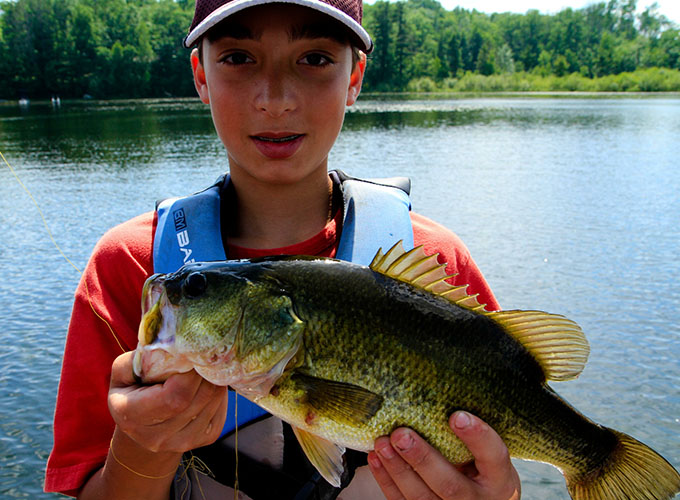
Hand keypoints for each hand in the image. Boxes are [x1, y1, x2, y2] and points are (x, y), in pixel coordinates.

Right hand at [108, 351, 227, 453]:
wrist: (142, 424)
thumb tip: (171, 347)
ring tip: (203, 368)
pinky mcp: (202, 441)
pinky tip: (206, 384)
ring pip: (212, 403)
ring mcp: (180, 443)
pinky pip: (220, 411)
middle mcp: (155, 437)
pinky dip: (219, 393)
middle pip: (196, 399)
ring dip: (214, 380)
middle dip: (203, 373)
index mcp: (130, 416)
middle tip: (202, 356)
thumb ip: (141, 359)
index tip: (190, 355)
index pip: (173, 396)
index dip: (189, 374)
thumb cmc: (132, 389)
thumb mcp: (124, 371)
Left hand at [368, 411, 520, 499]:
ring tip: (382, 442)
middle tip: (401, 433)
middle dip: (422, 458)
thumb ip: (473, 435)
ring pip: (421, 497)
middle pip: (449, 484)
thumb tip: (440, 389)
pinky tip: (377, 458)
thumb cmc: (484, 469)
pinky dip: (387, 481)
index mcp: (500, 480)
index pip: (493, 456)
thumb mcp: (490, 455)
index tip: (457, 415)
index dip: (477, 437)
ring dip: (398, 469)